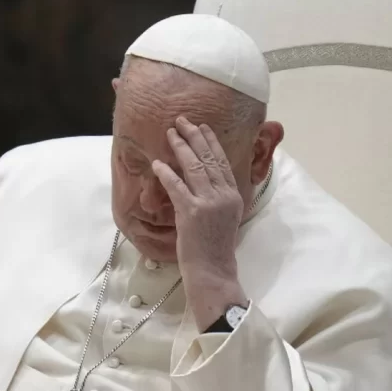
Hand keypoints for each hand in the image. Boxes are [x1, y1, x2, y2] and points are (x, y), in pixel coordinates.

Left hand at [152, 117, 247, 329]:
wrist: (213, 271)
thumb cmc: (216, 248)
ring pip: (195, 167)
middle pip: (209, 158)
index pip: (223, 162)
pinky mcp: (192, 212)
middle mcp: (224, 195)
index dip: (211, 142)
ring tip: (171, 133)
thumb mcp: (226, 217)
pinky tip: (158, 163)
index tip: (202, 127)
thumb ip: (218, 197)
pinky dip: (166, 173)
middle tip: (183, 121)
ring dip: (181, 147)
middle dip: (195, 136)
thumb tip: (205, 179)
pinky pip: (177, 186)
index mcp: (233, 195)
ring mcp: (209, 203)